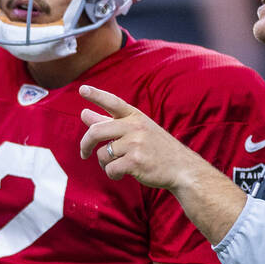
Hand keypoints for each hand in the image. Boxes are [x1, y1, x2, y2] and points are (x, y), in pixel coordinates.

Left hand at [79, 85, 198, 191]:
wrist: (182, 169)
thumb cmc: (157, 149)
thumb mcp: (138, 130)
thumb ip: (110, 122)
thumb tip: (84, 113)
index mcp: (136, 116)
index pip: (113, 102)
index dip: (96, 95)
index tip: (82, 89)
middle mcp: (135, 127)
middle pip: (96, 131)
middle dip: (85, 143)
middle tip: (84, 153)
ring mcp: (136, 144)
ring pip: (103, 154)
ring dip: (105, 164)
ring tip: (118, 165)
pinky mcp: (135, 162)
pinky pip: (110, 169)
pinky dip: (113, 174)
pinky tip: (122, 174)